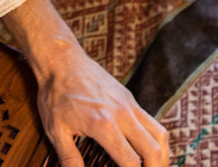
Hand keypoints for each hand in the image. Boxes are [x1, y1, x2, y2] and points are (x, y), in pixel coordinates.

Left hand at [32, 41, 167, 166]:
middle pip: (154, 150)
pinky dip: (155, 140)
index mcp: (104, 125)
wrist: (61, 60)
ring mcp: (129, 104)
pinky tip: (146, 149)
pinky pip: (152, 122)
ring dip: (162, 156)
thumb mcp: (55, 130)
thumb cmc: (55, 94)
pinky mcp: (129, 98)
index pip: (130, 161)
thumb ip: (69, 158)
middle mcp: (123, 114)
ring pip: (160, 134)